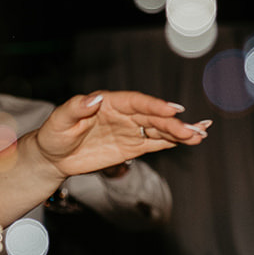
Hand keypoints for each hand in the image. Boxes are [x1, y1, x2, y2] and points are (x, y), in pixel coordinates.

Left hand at [35, 91, 209, 177]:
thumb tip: (94, 98)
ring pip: (158, 129)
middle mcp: (123, 114)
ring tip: (200, 135)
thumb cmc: (54, 134)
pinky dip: (172, 142)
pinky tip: (190, 141)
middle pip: (152, 116)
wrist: (53, 156)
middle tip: (193, 129)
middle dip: (173, 123)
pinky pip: (155, 142)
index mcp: (108, 102)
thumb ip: (76, 108)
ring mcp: (129, 129)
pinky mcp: (132, 146)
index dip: (153, 105)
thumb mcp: (59, 120)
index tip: (171, 109)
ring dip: (179, 132)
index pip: (135, 101)